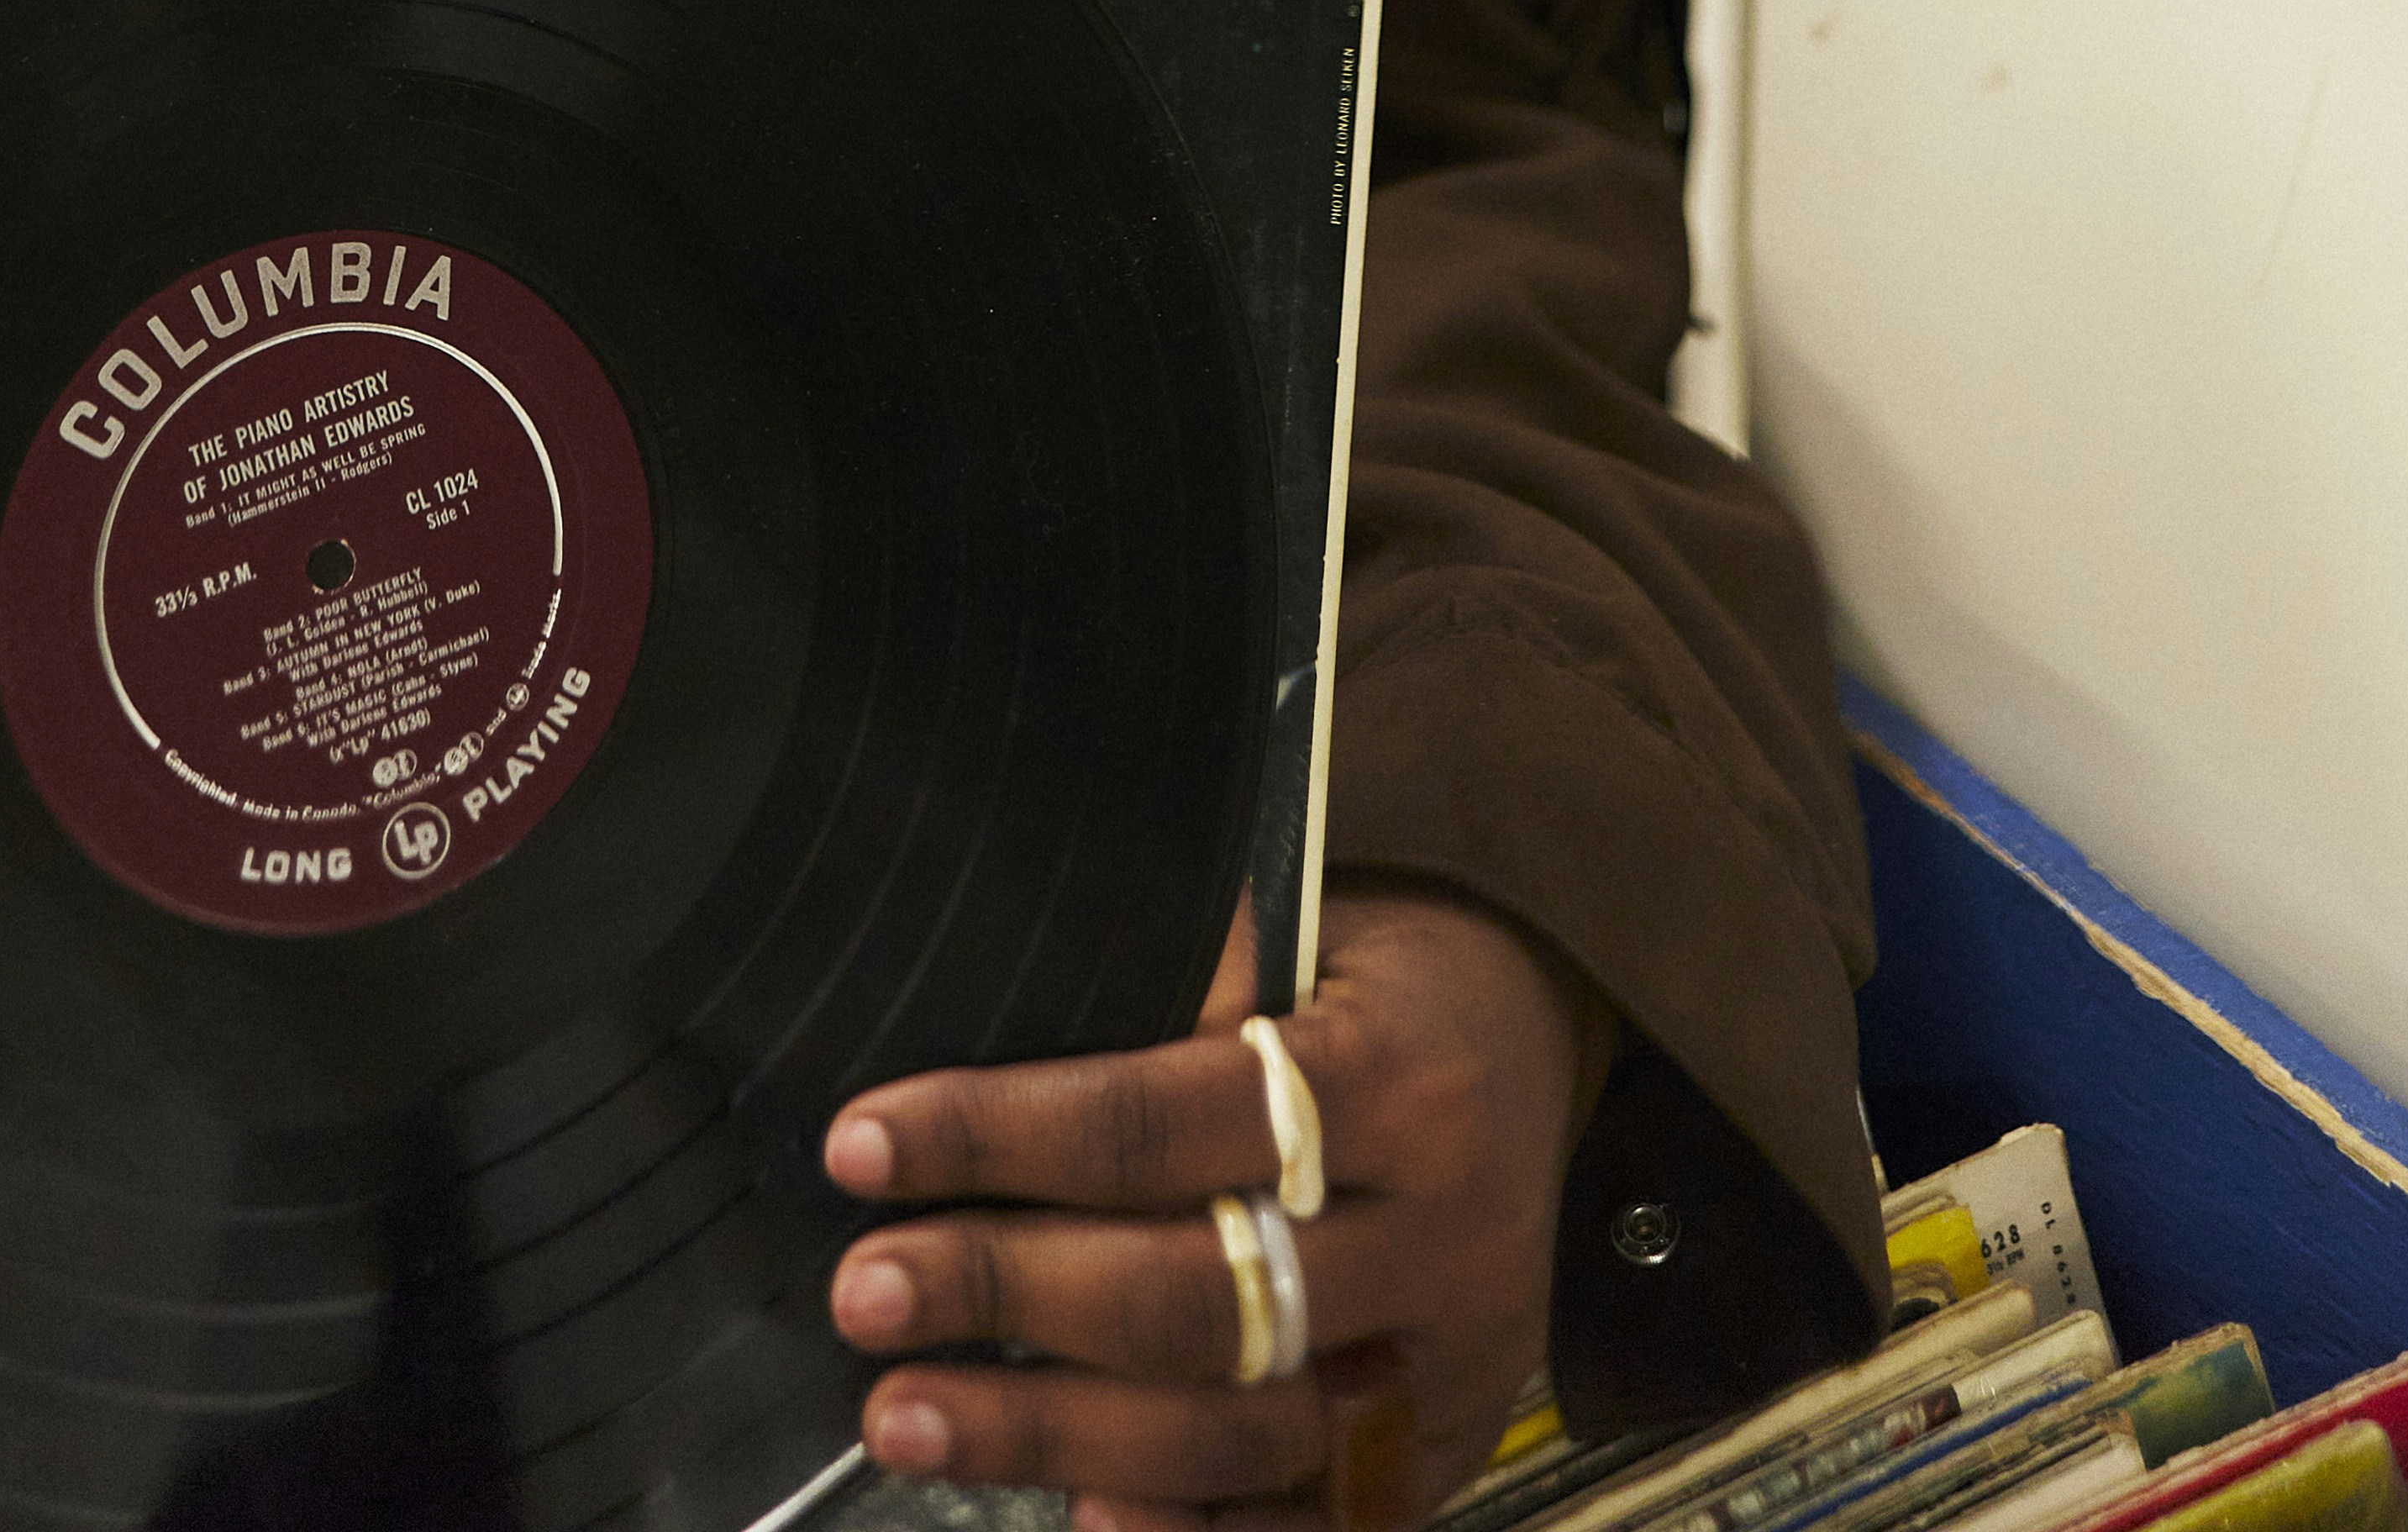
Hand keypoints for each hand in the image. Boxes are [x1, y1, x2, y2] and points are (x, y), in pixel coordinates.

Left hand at [826, 885, 1590, 1531]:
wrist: (1540, 1046)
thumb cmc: (1380, 983)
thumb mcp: (1302, 935)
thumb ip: (1172, 991)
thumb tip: (972, 1043)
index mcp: (1393, 1077)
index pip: (1164, 1119)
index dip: (1003, 1136)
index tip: (867, 1144)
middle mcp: (1435, 1236)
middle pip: (1192, 1293)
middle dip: (1007, 1295)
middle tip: (867, 1291)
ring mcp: (1446, 1369)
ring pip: (1229, 1430)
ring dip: (1049, 1434)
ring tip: (907, 1413)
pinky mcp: (1438, 1456)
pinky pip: (1301, 1528)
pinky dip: (1178, 1528)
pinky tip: (1069, 1514)